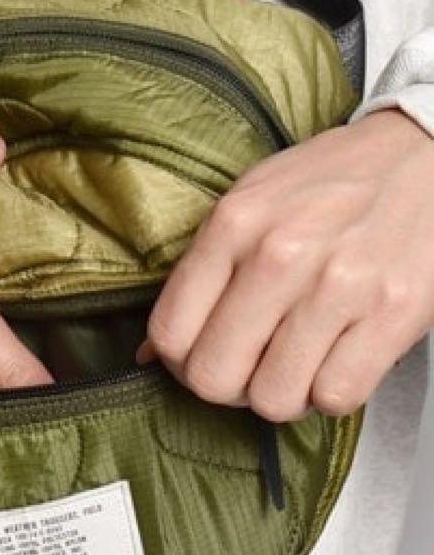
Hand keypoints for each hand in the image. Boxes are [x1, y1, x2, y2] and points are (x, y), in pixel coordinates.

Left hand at [137, 108, 433, 420]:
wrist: (424, 155)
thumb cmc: (328, 184)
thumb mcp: (247, 206)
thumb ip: (197, 276)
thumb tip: (149, 354)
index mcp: (232, 225)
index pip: (170, 333)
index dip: (178, 363)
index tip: (199, 358)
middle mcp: (279, 255)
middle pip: (213, 377)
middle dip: (227, 386)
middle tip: (249, 368)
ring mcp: (338, 286)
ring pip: (274, 399)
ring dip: (282, 394)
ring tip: (296, 362)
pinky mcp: (394, 313)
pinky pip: (336, 397)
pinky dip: (333, 392)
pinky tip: (336, 359)